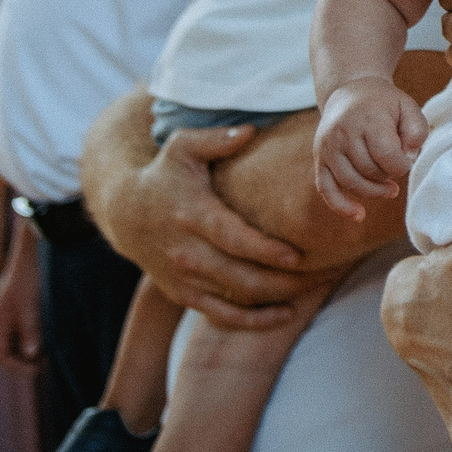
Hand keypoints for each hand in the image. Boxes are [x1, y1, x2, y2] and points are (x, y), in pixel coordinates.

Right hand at [0, 227, 40, 373]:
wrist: (28, 253)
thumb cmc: (28, 279)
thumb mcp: (31, 306)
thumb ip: (30, 331)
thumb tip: (32, 355)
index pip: (0, 354)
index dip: (16, 366)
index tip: (36, 371)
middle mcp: (0, 320)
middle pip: (6, 350)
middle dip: (22, 360)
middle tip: (44, 365)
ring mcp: (8, 314)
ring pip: (15, 340)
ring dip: (28, 349)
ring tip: (47, 354)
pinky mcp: (18, 307)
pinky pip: (21, 329)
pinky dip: (31, 337)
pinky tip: (47, 337)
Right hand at [100, 122, 316, 328]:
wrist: (125, 213)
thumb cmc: (165, 174)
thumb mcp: (182, 147)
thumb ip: (216, 139)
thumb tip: (250, 130)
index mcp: (193, 215)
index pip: (232, 239)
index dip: (265, 251)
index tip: (299, 255)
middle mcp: (187, 252)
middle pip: (242, 276)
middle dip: (287, 279)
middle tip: (326, 272)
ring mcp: (185, 278)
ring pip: (237, 298)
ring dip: (280, 298)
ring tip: (319, 287)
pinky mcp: (184, 295)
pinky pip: (222, 316)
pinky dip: (254, 321)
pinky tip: (286, 313)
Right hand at [312, 79, 424, 219]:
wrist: (350, 91)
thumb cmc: (383, 103)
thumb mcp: (408, 106)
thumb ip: (417, 131)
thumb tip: (408, 157)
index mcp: (367, 118)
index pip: (387, 155)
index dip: (402, 165)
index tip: (407, 160)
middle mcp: (343, 132)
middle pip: (369, 171)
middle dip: (388, 176)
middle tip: (396, 167)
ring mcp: (328, 146)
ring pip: (351, 182)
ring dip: (373, 192)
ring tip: (389, 189)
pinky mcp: (319, 158)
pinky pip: (325, 188)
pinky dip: (341, 205)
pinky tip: (359, 215)